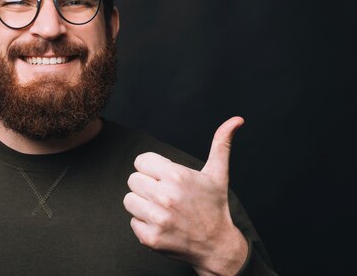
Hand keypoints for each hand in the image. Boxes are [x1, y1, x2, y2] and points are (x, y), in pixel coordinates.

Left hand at [123, 117, 247, 275]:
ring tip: (162, 209)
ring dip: (142, 204)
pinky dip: (144, 224)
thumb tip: (237, 119)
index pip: (141, 161)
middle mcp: (165, 196)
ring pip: (129, 200)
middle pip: (133, 180)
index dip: (152, 169)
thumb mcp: (217, 174)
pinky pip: (132, 221)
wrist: (217, 246)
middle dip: (147, 186)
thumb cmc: (214, 206)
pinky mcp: (150, 238)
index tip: (165, 178)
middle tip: (165, 195)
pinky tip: (162, 225)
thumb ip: (221, 144)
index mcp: (176, 176)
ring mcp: (157, 219)